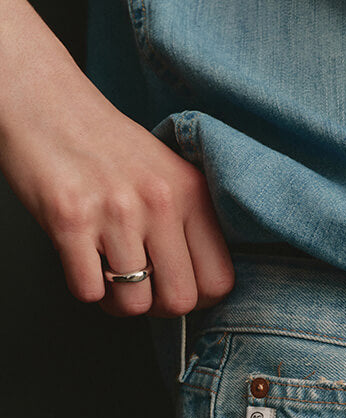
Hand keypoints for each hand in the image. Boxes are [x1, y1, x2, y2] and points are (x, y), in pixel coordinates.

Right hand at [0, 0, 234, 318]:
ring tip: (107, 269)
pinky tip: (83, 259)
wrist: (43, 102)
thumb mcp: (167, 173)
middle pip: (178, 301)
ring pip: (133, 303)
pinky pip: (89, 291)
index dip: (197, 297)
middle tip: (139, 285)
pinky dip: (84, 286)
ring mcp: (115, 212)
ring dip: (116, 299)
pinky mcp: (71, 220)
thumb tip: (201, 288)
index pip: (219, 281)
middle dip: (156, 305)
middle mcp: (159, 202)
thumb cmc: (105, 146)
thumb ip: (189, 224)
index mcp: (190, 193)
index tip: (176, 285)